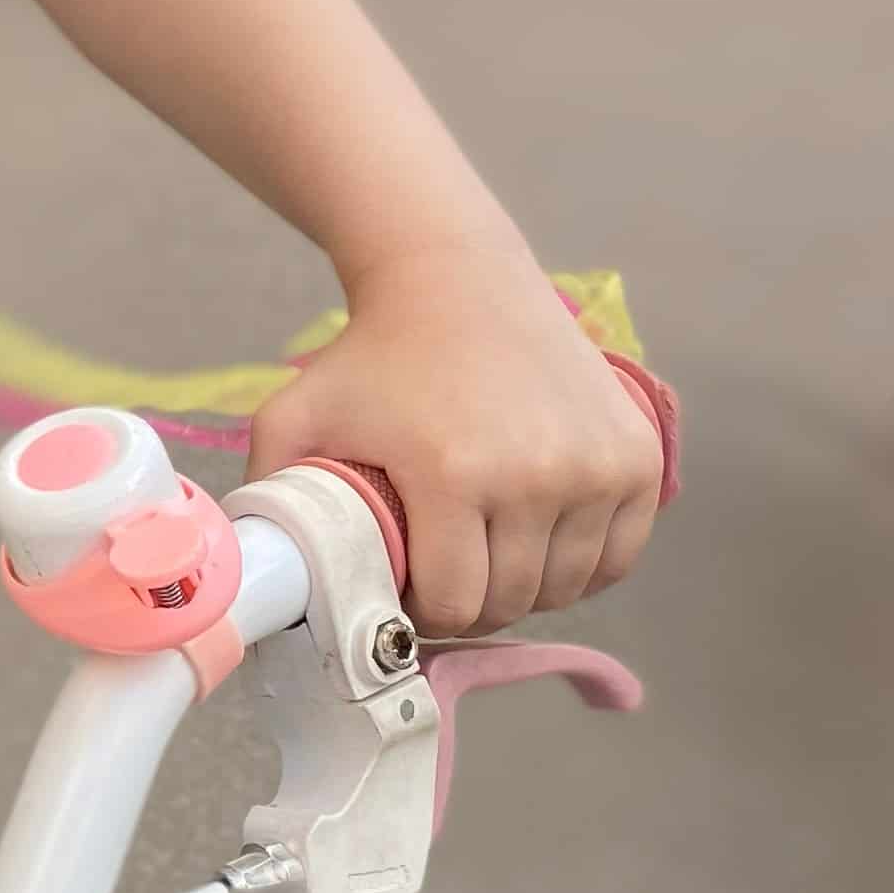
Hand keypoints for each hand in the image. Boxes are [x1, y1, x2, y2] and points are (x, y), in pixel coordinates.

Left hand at [246, 244, 666, 636]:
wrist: (457, 280)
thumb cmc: (374, 356)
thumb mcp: (295, 416)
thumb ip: (265, 495)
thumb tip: (255, 576)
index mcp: (455, 475)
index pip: (455, 605)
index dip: (424, 612)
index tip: (409, 587)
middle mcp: (538, 475)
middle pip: (512, 601)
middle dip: (474, 603)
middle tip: (448, 573)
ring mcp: (598, 467)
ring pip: (569, 587)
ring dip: (529, 587)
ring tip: (490, 554)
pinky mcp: (638, 458)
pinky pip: (619, 557)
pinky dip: (585, 565)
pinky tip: (542, 541)